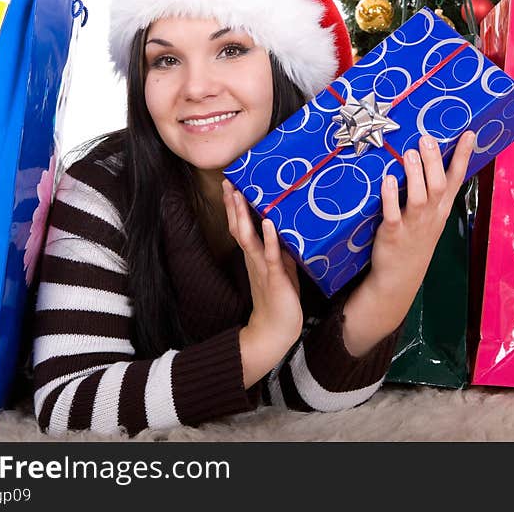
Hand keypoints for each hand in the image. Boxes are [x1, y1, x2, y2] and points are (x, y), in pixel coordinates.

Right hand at [222, 179, 302, 384]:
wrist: (276, 331)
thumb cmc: (281, 300)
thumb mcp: (283, 270)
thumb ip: (282, 251)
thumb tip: (285, 232)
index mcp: (255, 257)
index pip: (241, 228)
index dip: (235, 209)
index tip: (231, 187)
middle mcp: (254, 259)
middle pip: (239, 228)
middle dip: (233, 206)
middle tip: (227, 183)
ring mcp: (262, 267)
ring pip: (249, 238)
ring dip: (243, 216)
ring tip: (238, 196)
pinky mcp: (274, 277)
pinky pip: (271, 255)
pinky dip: (269, 239)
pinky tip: (266, 223)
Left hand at [370, 131, 474, 294]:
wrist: (401, 275)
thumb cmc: (415, 238)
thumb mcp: (432, 215)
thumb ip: (432, 189)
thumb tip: (428, 155)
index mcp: (441, 207)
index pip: (456, 178)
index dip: (463, 156)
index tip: (469, 133)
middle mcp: (430, 214)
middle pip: (437, 185)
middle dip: (434, 161)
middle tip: (427, 138)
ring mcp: (413, 224)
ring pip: (419, 197)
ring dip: (414, 174)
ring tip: (409, 154)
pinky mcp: (393, 233)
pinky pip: (394, 214)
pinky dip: (391, 197)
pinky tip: (388, 181)